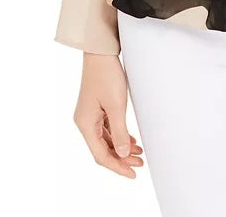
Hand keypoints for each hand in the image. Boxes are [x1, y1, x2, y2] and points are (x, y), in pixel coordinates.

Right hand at [72, 52, 143, 177]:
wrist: (100, 52)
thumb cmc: (107, 75)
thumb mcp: (116, 105)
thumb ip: (119, 132)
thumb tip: (121, 155)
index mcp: (85, 124)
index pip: (101, 155)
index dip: (117, 167)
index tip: (133, 174)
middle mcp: (84, 122)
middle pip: (103, 148)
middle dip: (121, 158)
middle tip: (141, 164)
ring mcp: (90, 115)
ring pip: (105, 139)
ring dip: (121, 147)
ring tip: (139, 153)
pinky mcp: (96, 108)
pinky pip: (106, 128)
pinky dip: (118, 136)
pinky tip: (130, 140)